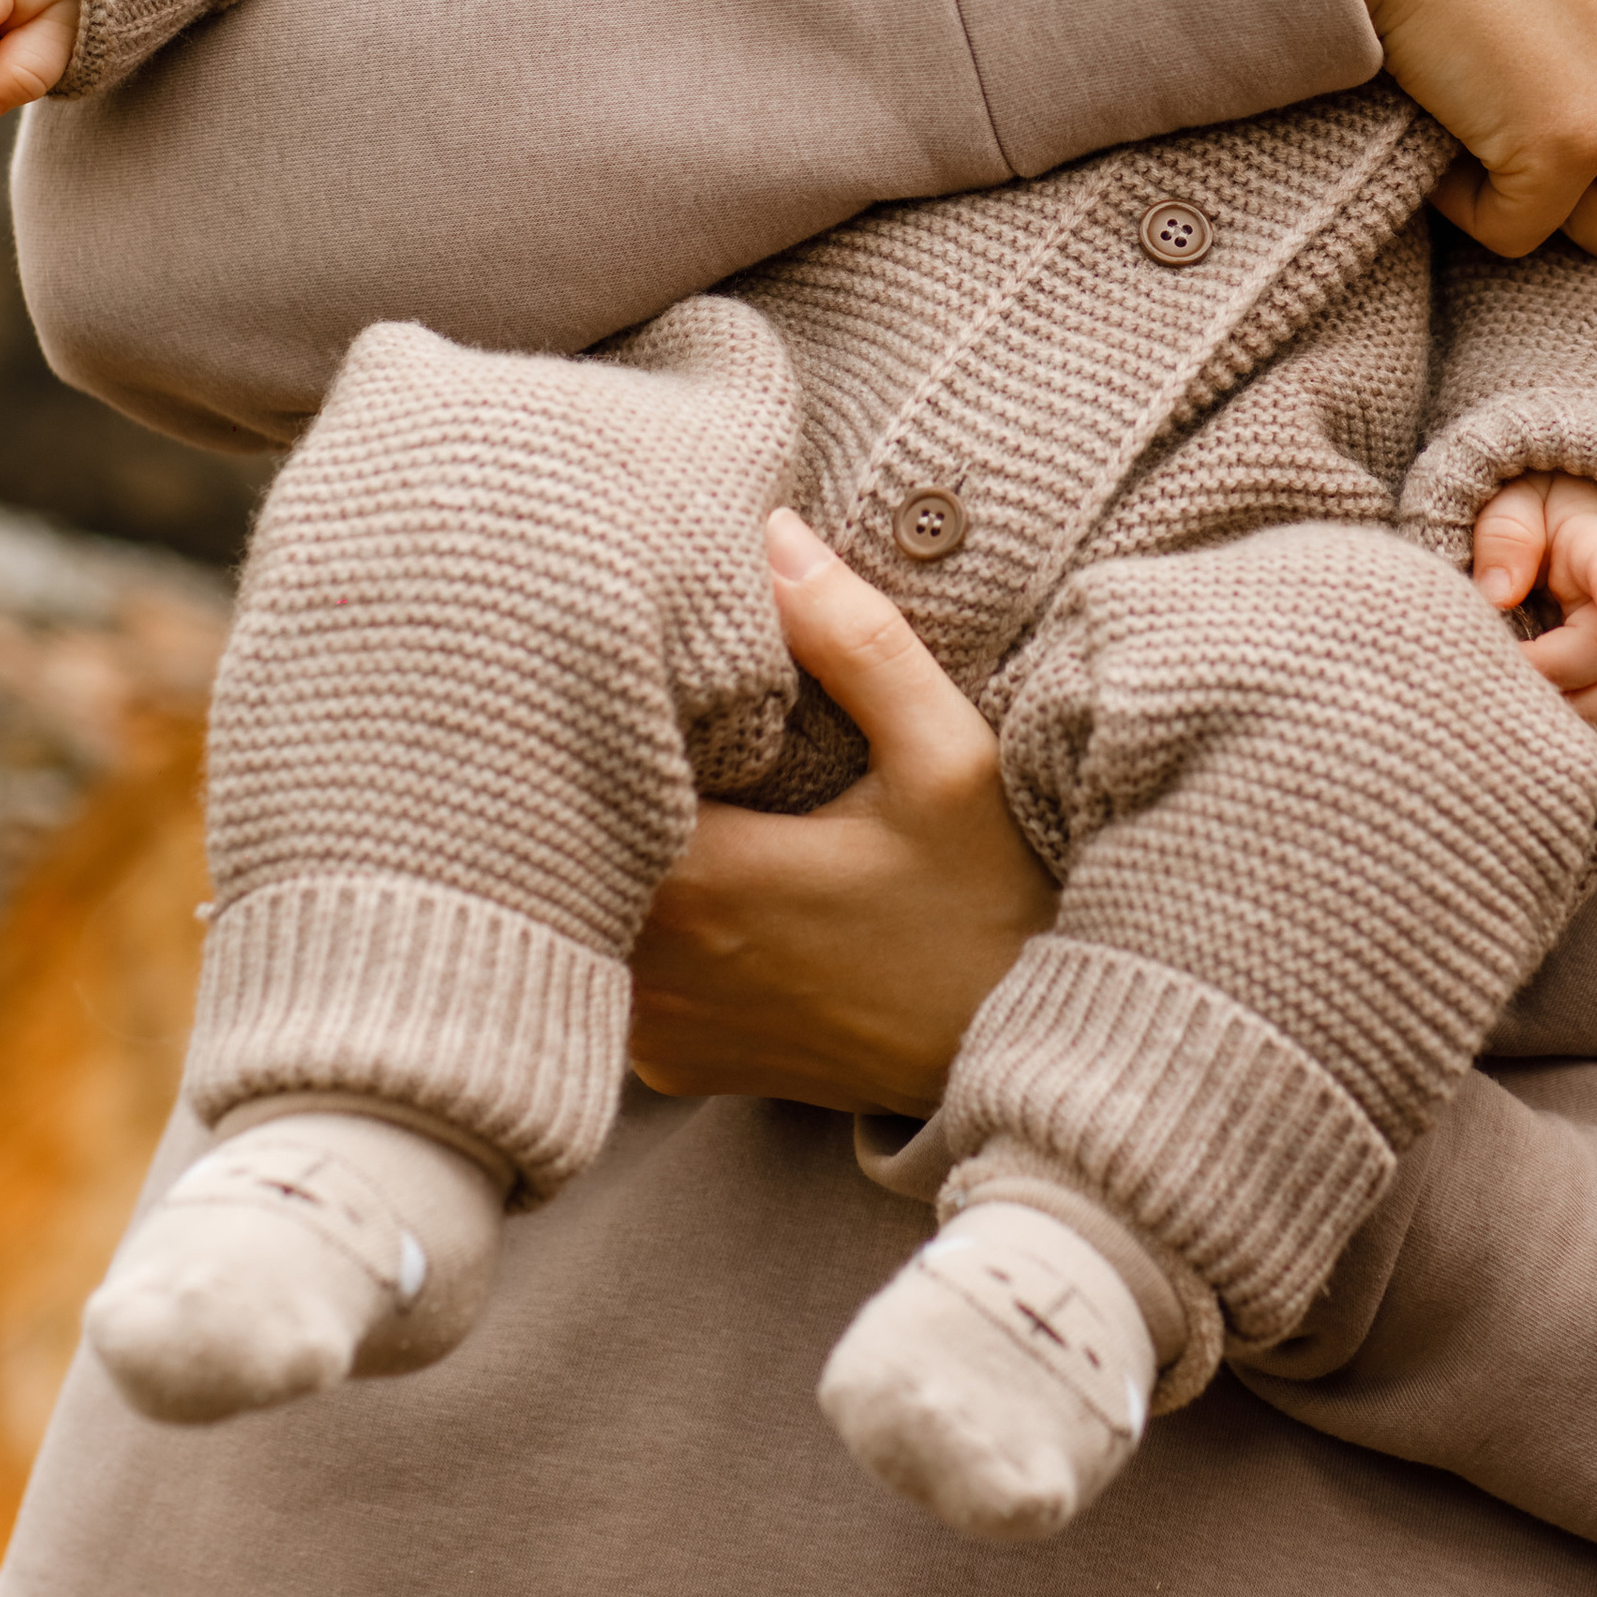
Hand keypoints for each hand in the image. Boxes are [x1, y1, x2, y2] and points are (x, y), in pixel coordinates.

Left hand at [628, 511, 1054, 1115]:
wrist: (1027, 1053)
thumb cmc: (995, 900)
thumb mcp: (949, 756)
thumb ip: (856, 641)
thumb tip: (772, 533)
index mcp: (710, 887)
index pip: (587, 782)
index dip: (592, 716)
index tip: (621, 664)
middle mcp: (662, 973)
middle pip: (569, 847)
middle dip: (593, 772)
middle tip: (621, 696)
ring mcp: (662, 1032)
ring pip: (584, 909)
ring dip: (609, 845)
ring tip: (650, 771)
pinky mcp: (676, 1063)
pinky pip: (615, 969)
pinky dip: (633, 916)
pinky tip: (683, 863)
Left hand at [1473, 474, 1596, 741]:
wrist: (1587, 529)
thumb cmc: (1543, 518)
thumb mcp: (1516, 504)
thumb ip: (1506, 538)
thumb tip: (1495, 597)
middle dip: (1553, 677)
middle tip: (1492, 678)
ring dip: (1566, 714)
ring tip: (1506, 710)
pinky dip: (1575, 729)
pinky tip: (1528, 726)